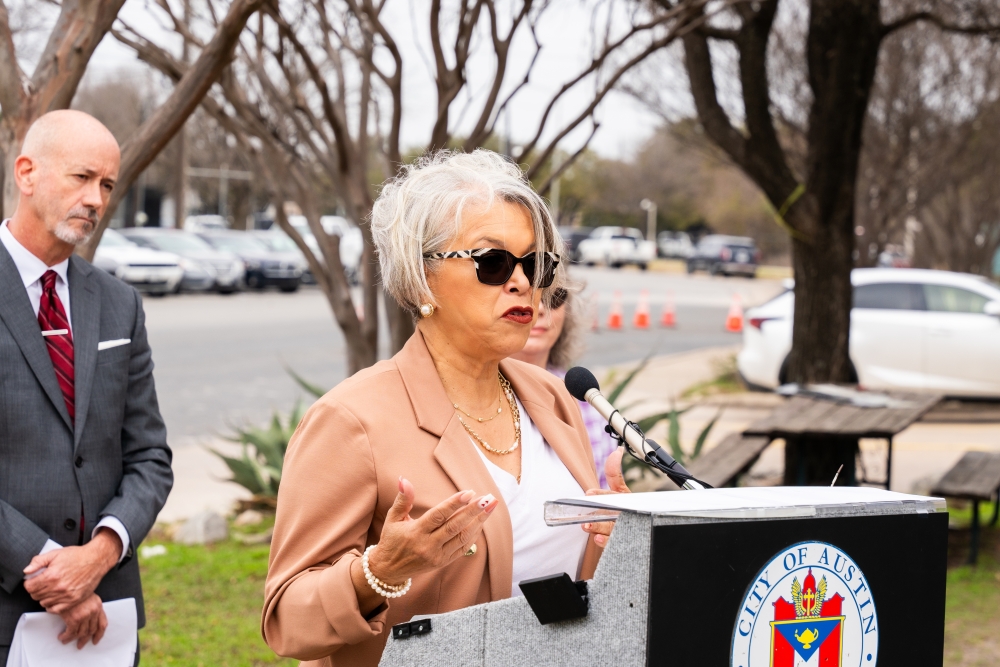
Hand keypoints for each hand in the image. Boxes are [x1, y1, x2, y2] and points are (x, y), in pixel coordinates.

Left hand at [23, 529, 121, 612]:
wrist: (96, 559)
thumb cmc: (77, 556)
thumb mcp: (55, 553)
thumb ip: (38, 561)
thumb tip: (26, 571)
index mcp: (51, 576)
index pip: (29, 587)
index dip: (30, 582)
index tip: (35, 580)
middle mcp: (58, 587)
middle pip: (35, 596)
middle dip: (37, 589)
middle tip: (43, 583)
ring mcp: (66, 595)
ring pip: (44, 603)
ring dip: (44, 597)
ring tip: (51, 589)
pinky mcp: (74, 600)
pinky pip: (55, 609)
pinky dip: (52, 605)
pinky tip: (55, 598)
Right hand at [57, 593, 107, 648]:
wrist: (65, 587)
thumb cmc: (73, 590)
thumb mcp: (86, 596)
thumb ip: (89, 607)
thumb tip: (87, 621)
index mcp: (98, 605)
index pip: (102, 624)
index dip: (99, 634)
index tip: (95, 640)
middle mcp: (93, 611)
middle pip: (91, 630)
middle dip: (85, 639)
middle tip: (80, 644)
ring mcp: (84, 615)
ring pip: (80, 633)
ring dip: (72, 639)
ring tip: (66, 640)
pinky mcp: (74, 619)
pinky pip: (71, 633)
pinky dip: (66, 637)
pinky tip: (62, 637)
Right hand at [367, 477, 499, 585]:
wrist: (388, 570)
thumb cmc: (391, 540)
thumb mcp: (393, 518)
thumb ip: (402, 499)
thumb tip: (404, 479)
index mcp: (415, 532)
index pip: (438, 515)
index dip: (455, 504)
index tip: (470, 492)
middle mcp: (428, 545)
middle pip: (455, 526)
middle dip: (473, 511)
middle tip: (488, 498)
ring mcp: (437, 556)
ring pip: (462, 537)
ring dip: (478, 522)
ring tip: (490, 507)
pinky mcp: (443, 563)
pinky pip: (463, 548)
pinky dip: (473, 535)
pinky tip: (481, 522)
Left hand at [582, 447, 629, 546]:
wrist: (641, 533)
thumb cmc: (628, 509)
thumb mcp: (622, 491)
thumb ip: (615, 473)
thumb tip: (616, 452)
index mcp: (625, 500)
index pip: (613, 495)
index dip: (602, 494)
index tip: (589, 493)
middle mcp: (625, 514)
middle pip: (612, 514)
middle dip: (599, 513)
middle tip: (587, 516)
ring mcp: (625, 529)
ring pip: (612, 529)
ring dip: (599, 527)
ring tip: (588, 526)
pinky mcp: (623, 542)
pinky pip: (615, 544)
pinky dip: (607, 542)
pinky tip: (598, 539)